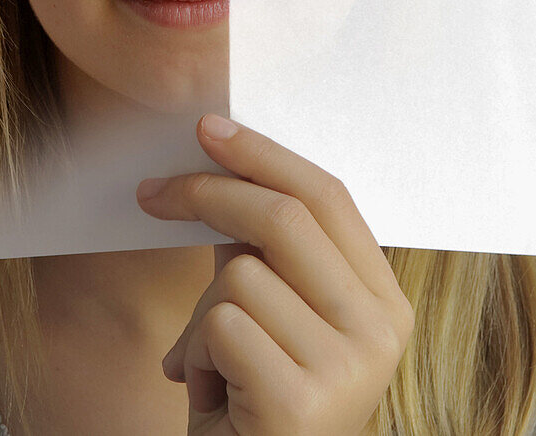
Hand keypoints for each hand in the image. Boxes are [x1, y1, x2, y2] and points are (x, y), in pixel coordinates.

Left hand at [135, 114, 412, 434]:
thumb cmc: (256, 404)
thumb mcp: (272, 317)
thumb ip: (262, 252)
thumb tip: (219, 167)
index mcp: (383, 300)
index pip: (328, 195)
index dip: (264, 154)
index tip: (208, 130)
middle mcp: (380, 329)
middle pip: (285, 217)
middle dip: (208, 192)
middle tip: (152, 193)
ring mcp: (350, 367)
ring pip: (240, 274)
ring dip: (201, 318)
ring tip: (214, 367)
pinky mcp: (303, 402)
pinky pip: (221, 325)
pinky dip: (196, 355)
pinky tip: (217, 397)